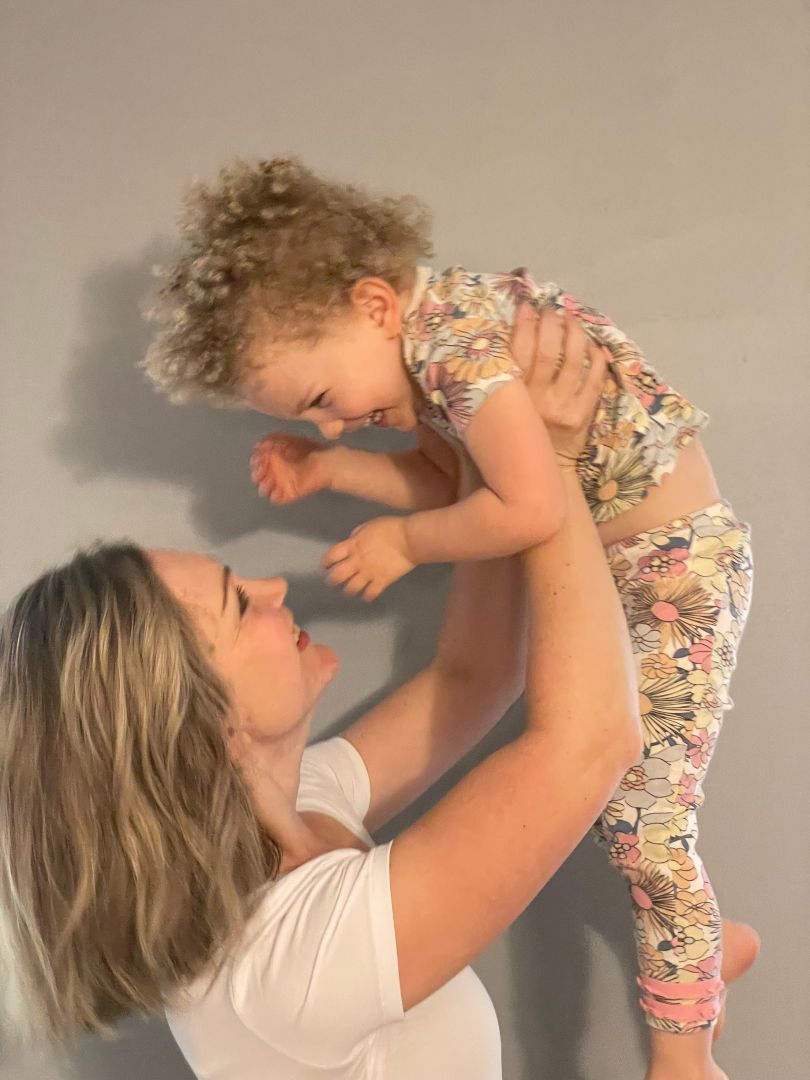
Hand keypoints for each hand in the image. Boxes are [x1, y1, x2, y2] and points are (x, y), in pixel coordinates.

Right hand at [251, 433, 331, 503]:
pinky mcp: (290, 493)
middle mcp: (277, 471)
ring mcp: (283, 483)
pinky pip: (277, 498)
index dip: (256, 462)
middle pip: (260, 476)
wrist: (324, 462)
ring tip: (267, 482)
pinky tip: (274, 492)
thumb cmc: (305, 449)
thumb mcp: (286, 440)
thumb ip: (270, 442)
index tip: (255, 461)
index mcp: (275, 457)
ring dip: (263, 486)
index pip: (259, 462)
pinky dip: (274, 497)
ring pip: (266, 488)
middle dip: (257, 475)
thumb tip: (257, 446)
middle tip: (259, 472)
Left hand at [323, 516, 415, 600]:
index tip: (325, 566)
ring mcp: (369, 573)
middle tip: (332, 581)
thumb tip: (352, 541)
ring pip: (351, 588)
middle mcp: (357, 562)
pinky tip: (366, 596)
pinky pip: (370, 594)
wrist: (409, 539)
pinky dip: (367, 597)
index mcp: (353, 546)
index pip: (332, 556)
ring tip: (349, 590)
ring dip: (348, 590)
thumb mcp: (369, 525)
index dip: (326, 562)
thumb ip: (357, 535)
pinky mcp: (381, 581)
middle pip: (338, 576)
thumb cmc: (390, 528)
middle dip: (332, 580)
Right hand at [511, 305, 607, 464]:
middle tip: (552, 310)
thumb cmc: (517, 434)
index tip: (527, 306)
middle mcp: (537, 400)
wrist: (541, 470)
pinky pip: (594, 380)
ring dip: (575, 334)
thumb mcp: (502, 408)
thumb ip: (504, 379)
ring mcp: (562, 407)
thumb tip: (506, 337)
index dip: (524, 324)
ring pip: (573, 361)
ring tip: (572, 320)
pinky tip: (593, 346)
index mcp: (513, 396)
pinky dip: (596, 358)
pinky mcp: (582, 415)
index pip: (518, 351)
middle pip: (547, 351)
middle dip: (551, 324)